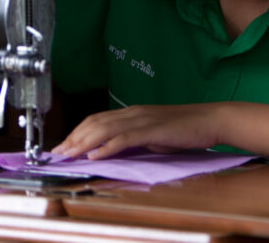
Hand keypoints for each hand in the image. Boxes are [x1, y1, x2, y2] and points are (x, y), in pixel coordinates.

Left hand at [51, 104, 223, 159]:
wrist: (210, 120)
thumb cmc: (185, 129)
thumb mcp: (154, 134)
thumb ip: (134, 139)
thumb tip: (114, 150)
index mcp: (132, 112)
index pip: (97, 119)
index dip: (77, 132)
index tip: (64, 145)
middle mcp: (133, 113)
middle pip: (94, 122)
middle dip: (73, 138)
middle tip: (57, 153)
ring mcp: (142, 120)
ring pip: (104, 129)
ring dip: (83, 143)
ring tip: (68, 155)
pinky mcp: (152, 130)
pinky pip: (123, 138)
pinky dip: (106, 147)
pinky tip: (94, 156)